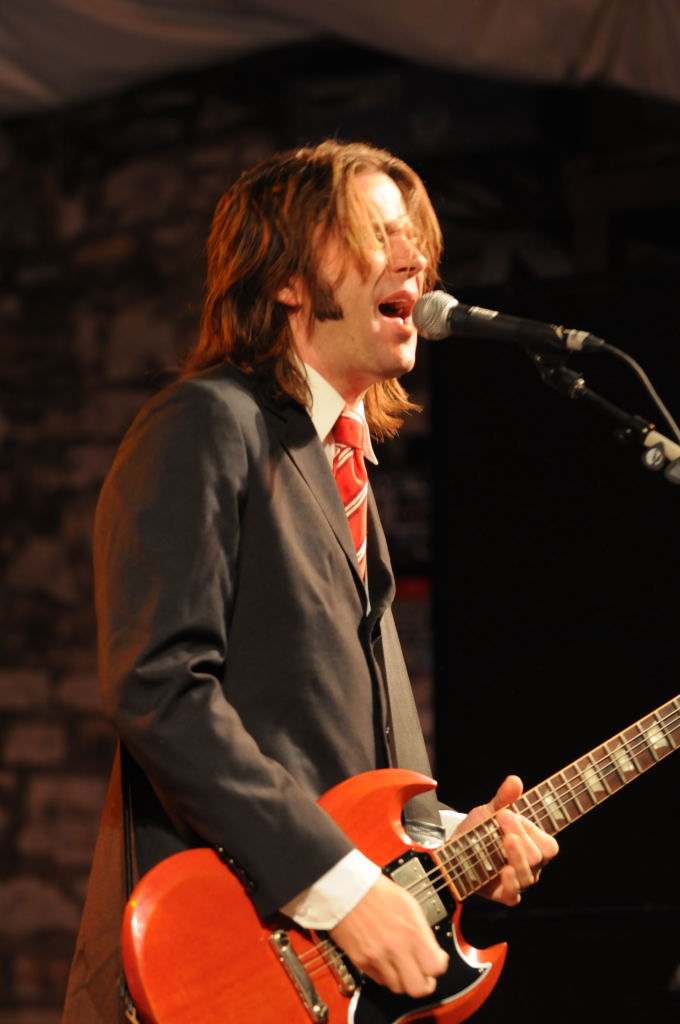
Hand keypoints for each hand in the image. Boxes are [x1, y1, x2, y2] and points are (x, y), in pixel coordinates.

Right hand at [329, 872, 448, 997]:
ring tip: (402, 966)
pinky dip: (385, 975)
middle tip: (422, 975)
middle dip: (424, 983)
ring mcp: (377, 958)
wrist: (347, 889)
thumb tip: (431, 951)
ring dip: (403, 980)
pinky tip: (386, 961)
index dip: (438, 966)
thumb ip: (422, 932)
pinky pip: (379, 980)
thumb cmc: (377, 892)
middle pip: (418, 988)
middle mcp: (396, 949)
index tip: (436, 961)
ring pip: (398, 988)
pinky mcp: (361, 962)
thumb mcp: (409, 905)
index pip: (436, 968)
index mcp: (412, 932)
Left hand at [454, 775, 558, 905]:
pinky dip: (511, 884)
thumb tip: (515, 780)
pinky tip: (504, 871)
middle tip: (502, 819)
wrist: (452, 852)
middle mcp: (529, 866)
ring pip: (528, 875)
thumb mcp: (488, 812)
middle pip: (538, 857)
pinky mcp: (502, 894)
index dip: (532, 830)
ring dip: (516, 855)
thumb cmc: (477, 832)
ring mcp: (517, 881)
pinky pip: (513, 895)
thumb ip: (504, 799)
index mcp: (533, 846)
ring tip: (504, 840)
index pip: (548, 845)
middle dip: (521, 835)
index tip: (509, 814)